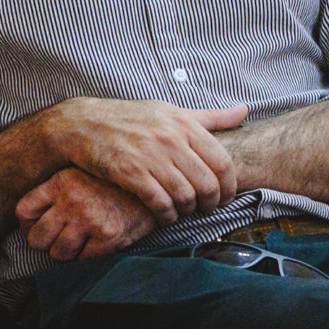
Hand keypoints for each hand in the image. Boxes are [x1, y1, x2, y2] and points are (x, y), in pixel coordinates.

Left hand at [17, 169, 158, 260]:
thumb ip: (61, 188)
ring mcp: (89, 219)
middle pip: (36, 238)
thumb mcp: (86, 172)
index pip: (24, 211)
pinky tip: (98, 244)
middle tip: (60, 239)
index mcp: (62, 182)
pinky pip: (83, 260)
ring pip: (58, 254)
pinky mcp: (108, 236)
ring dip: (67, 253)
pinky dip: (89, 257)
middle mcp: (71, 200)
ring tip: (80, 243)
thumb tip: (33, 216)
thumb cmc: (120, 181)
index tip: (38, 227)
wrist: (160, 182)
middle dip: (46, 243)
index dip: (28, 225)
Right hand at [42, 97, 248, 223]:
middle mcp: (171, 139)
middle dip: (212, 203)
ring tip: (186, 212)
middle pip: (207, 183)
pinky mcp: (130, 173)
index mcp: (185, 124)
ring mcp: (150, 157)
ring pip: (185, 195)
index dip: (229, 186)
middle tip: (207, 209)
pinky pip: (159, 202)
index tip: (227, 197)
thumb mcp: (173, 111)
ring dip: (189, 210)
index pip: (222, 162)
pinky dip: (167, 215)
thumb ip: (210, 117)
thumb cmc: (133, 118)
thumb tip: (244, 111)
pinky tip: (166, 216)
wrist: (84, 124)